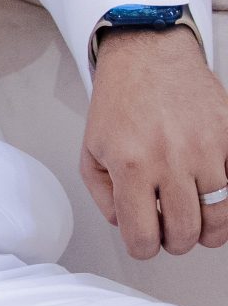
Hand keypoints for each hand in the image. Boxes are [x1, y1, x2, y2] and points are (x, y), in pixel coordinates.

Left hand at [81, 25, 227, 258]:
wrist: (149, 57)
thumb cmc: (119, 101)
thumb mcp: (91, 149)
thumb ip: (103, 195)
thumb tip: (126, 224)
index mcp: (131, 165)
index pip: (142, 233)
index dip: (143, 248)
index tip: (144, 244)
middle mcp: (171, 160)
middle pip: (185, 231)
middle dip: (176, 242)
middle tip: (170, 235)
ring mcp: (205, 150)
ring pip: (218, 217)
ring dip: (207, 230)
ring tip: (196, 224)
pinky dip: (226, 202)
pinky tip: (210, 197)